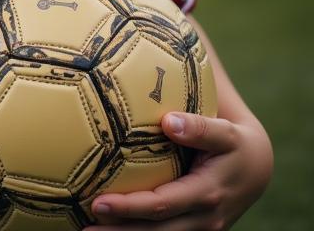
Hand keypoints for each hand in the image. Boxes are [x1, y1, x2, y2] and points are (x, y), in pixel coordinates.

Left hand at [86, 110, 272, 229]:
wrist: (256, 168)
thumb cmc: (235, 143)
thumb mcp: (226, 132)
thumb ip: (200, 127)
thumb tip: (169, 122)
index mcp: (206, 195)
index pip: (161, 206)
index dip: (130, 207)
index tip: (98, 202)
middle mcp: (204, 220)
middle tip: (85, 227)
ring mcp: (199, 230)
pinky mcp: (194, 230)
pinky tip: (112, 230)